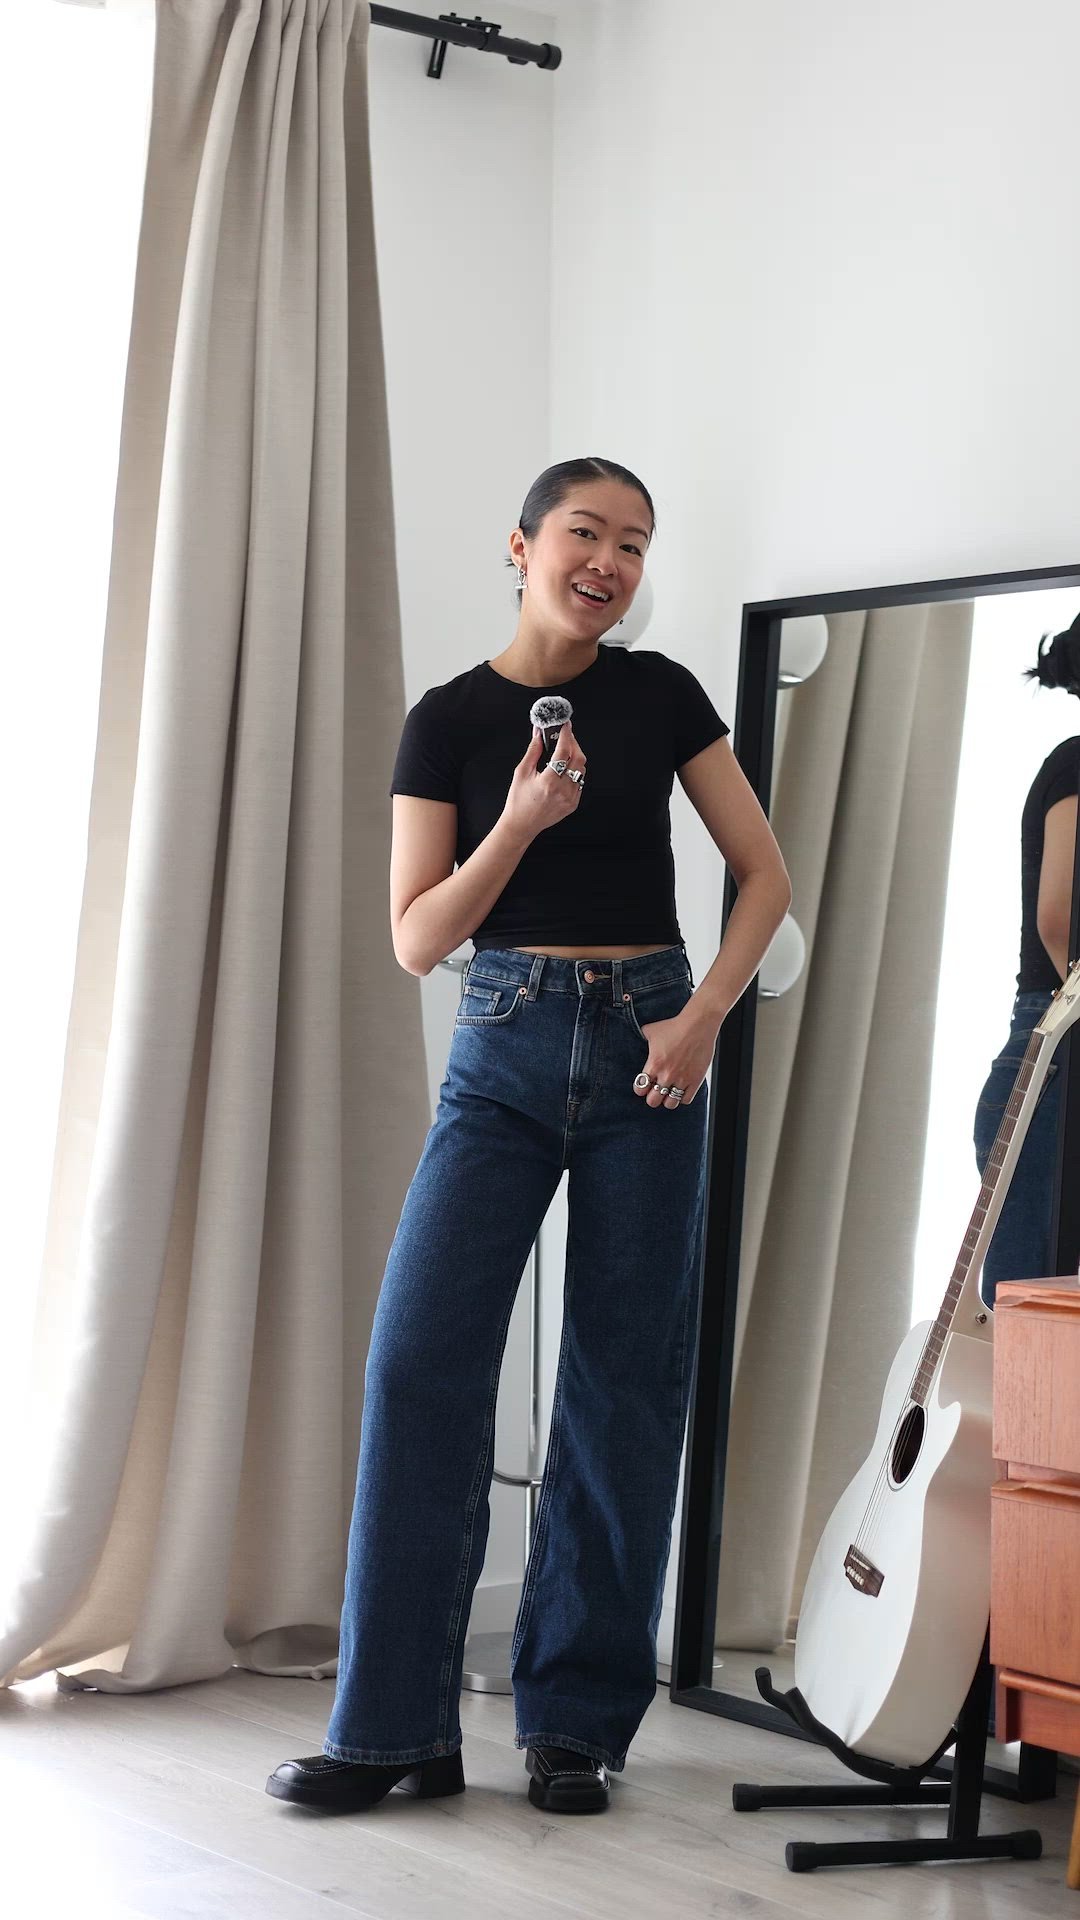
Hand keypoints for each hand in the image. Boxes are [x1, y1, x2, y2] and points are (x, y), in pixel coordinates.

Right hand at [501, 720, 585, 843]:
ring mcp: (570, 798)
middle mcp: (563, 790)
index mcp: (549, 781)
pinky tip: (564, 769)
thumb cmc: (518, 801)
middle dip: (573, 744)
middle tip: (565, 736)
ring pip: (581, 770)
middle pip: (579, 759)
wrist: (521, 824)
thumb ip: (533, 750)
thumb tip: (539, 733)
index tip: (565, 726)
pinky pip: (579, 782)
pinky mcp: (573, 804)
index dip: (566, 735)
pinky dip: (574, 772)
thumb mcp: (522, 772)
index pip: (564, 751)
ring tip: (564, 752)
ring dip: (575, 757)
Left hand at [634, 1003, 718, 1109]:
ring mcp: (682, 1079)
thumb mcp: (651, 1030)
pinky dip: (682, 1097)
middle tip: (655, 1091)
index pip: (640, 1089)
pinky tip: (681, 1090)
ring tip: (668, 1092)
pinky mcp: (695, 1080)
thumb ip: (642, 1037)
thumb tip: (636, 1036)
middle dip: (652, 1097)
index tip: (644, 1085)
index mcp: (654, 1064)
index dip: (640, 1089)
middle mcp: (666, 1075)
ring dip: (668, 1099)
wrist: (698, 1024)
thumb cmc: (675, 1026)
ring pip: (670, 1104)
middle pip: (653, 1101)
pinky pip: (686, 1100)